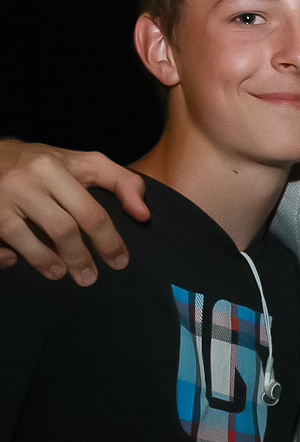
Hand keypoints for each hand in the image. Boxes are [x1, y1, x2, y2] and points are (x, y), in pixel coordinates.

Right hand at [0, 139, 147, 283]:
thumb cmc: (44, 164)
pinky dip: (4, 256)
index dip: (108, 241)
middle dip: (80, 258)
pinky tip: (15, 260)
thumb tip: (143, 214)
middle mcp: (23, 181)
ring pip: (22, 237)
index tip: (119, 261)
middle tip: (89, 278)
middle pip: (60, 228)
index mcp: (52, 168)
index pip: (89, 212)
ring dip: (45, 261)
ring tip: (61, 274)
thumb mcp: (85, 163)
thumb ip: (121, 182)